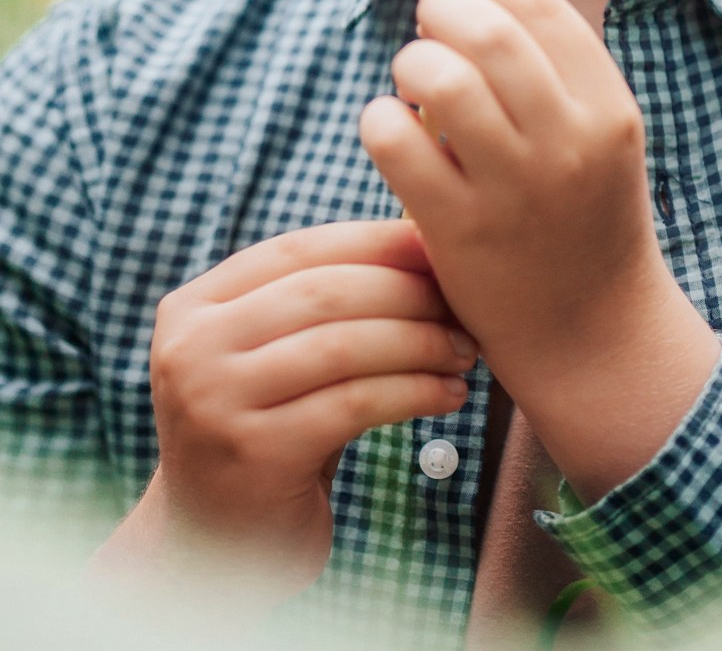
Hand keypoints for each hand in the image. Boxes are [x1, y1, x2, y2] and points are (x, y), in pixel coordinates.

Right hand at [138, 219, 478, 599]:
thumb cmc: (269, 433)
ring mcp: (215, 403)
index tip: (438, 247)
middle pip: (326, 292)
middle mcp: (192, 348)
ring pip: (344, 345)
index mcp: (195, 306)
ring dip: (420, 342)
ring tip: (464, 352)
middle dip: (408, 292)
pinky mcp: (254, 456)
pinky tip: (448, 396)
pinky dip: (415, 392)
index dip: (376, 241)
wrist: (214, 552)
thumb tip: (421, 234)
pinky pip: (355, 404)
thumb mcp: (275, 357)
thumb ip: (323, 302)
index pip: (299, 248)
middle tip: (463, 307)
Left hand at [358, 0, 681, 398]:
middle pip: (489, 31)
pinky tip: (391, 131)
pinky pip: (399, 146)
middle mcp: (569, 141)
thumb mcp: (583, 129)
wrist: (595, 334)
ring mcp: (516, 189)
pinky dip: (381, 122)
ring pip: (442, 81)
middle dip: (441, 9)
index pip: (537, 4)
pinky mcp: (461, 233)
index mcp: (608, 105)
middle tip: (428, 27)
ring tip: (413, 85)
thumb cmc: (579, 214)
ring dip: (411, 65)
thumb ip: (527, 56)